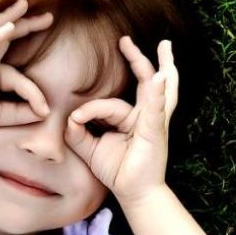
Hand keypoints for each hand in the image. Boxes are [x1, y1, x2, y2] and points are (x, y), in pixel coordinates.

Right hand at [0, 0, 52, 139]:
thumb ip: (20, 111)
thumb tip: (45, 112)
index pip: (16, 68)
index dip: (34, 89)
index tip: (45, 110)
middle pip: (6, 35)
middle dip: (27, 24)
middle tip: (49, 17)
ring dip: (9, 17)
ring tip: (25, 5)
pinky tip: (10, 27)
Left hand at [64, 38, 178, 203]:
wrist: (134, 194)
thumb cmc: (118, 170)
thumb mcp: (91, 148)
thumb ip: (78, 131)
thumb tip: (70, 116)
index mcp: (134, 118)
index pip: (109, 101)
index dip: (88, 109)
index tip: (75, 120)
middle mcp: (146, 115)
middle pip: (144, 80)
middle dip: (137, 58)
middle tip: (125, 40)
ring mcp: (153, 121)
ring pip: (154, 88)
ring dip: (160, 65)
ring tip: (165, 46)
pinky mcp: (155, 131)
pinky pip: (155, 109)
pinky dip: (157, 92)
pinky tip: (160, 78)